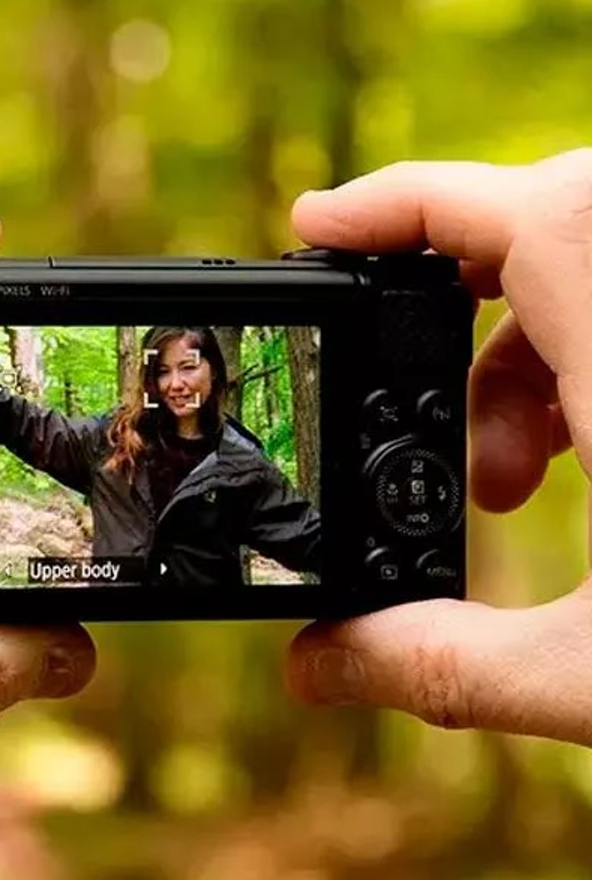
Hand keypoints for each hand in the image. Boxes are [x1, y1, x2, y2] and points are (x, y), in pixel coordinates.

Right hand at [286, 150, 591, 741]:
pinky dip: (588, 364)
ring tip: (507, 480)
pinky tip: (581, 467)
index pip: (518, 213)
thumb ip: (431, 666)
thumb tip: (314, 669)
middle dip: (461, 296)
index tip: (315, 221)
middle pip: (556, 221)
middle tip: (419, 408)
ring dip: (529, 350)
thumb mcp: (584, 678)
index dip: (401, 201)